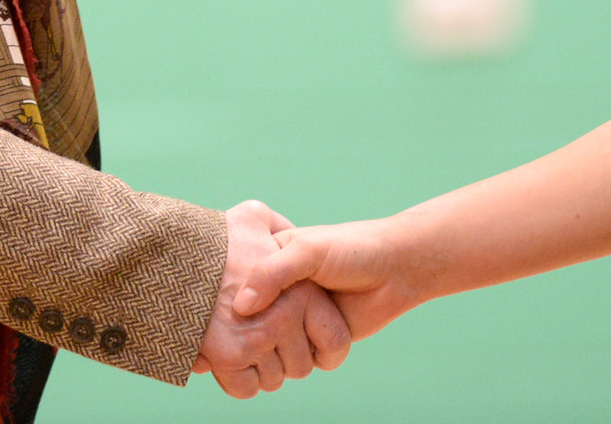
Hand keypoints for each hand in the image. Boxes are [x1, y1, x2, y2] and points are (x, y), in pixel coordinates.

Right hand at [192, 201, 352, 396]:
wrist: (396, 269)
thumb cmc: (351, 249)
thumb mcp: (307, 251)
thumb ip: (272, 273)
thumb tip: (242, 309)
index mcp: (268, 263)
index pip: (231, 290)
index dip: (222, 307)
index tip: (214, 318)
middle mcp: (278, 296)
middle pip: (246, 328)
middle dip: (247, 335)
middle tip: (242, 336)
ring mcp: (295, 321)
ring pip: (269, 352)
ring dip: (275, 352)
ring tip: (273, 342)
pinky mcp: (314, 342)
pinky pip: (296, 362)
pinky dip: (296, 361)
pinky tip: (293, 352)